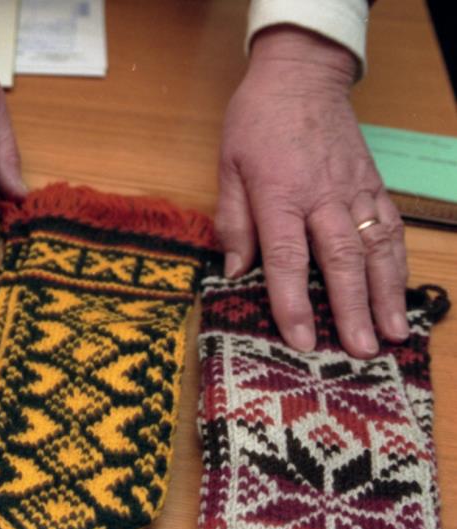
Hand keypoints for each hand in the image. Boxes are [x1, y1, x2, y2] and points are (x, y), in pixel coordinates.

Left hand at [217, 26, 408, 357]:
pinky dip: (398, 263)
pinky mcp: (373, 186)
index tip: (300, 338)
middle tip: (358, 350)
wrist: (300, 78)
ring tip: (391, 334)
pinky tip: (401, 293)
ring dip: (385, 294)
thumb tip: (234, 273)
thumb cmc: (255, 123)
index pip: (285, 257)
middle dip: (350, 308)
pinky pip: (390, 229)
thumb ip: (233, 221)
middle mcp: (322, 197)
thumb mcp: (227, 168)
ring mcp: (354, 191)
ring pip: (375, 248)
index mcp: (279, 194)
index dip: (291, 301)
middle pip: (339, 260)